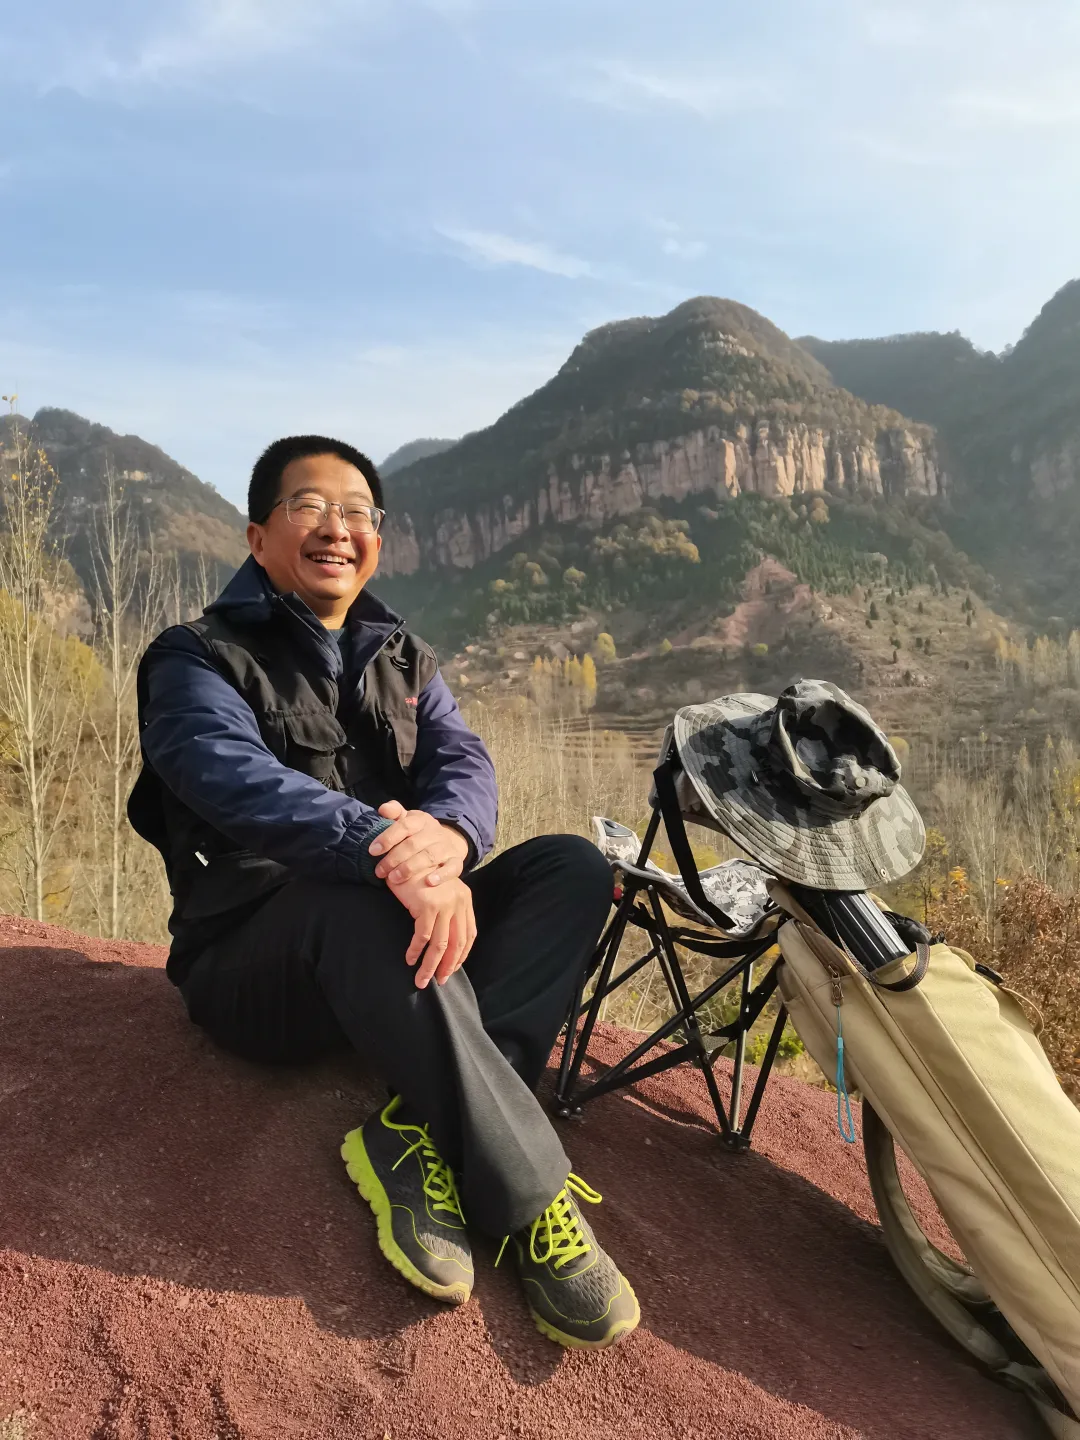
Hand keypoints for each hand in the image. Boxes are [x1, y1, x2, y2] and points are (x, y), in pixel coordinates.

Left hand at [369, 801, 470, 885]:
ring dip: (410, 868)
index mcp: (421, 820)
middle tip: (379, 871)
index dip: (388, 838)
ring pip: (429, 856)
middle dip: (394, 858)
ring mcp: (446, 847)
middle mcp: (435, 832)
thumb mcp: (407, 819)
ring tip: (394, 879)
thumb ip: (394, 812)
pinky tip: (429, 882)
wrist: (447, 841)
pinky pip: (452, 868)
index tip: (373, 851)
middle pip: (413, 844)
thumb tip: (383, 809)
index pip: (404, 825)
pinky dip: (442, 875)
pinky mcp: (456, 861)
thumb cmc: (418, 833)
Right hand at [388, 873, 476, 987]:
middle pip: (457, 943)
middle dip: (447, 966)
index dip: (461, 955)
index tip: (451, 969)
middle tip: (438, 981)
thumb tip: (444, 941)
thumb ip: (446, 911)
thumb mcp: (438, 892)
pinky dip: (416, 951)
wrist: (405, 856)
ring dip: (430, 965)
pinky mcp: (428, 905)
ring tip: (421, 980)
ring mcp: (444, 904)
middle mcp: (458, 902)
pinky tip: (409, 959)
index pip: (469, 934)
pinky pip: (422, 936)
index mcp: (464, 899)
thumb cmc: (418, 875)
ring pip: (440, 944)